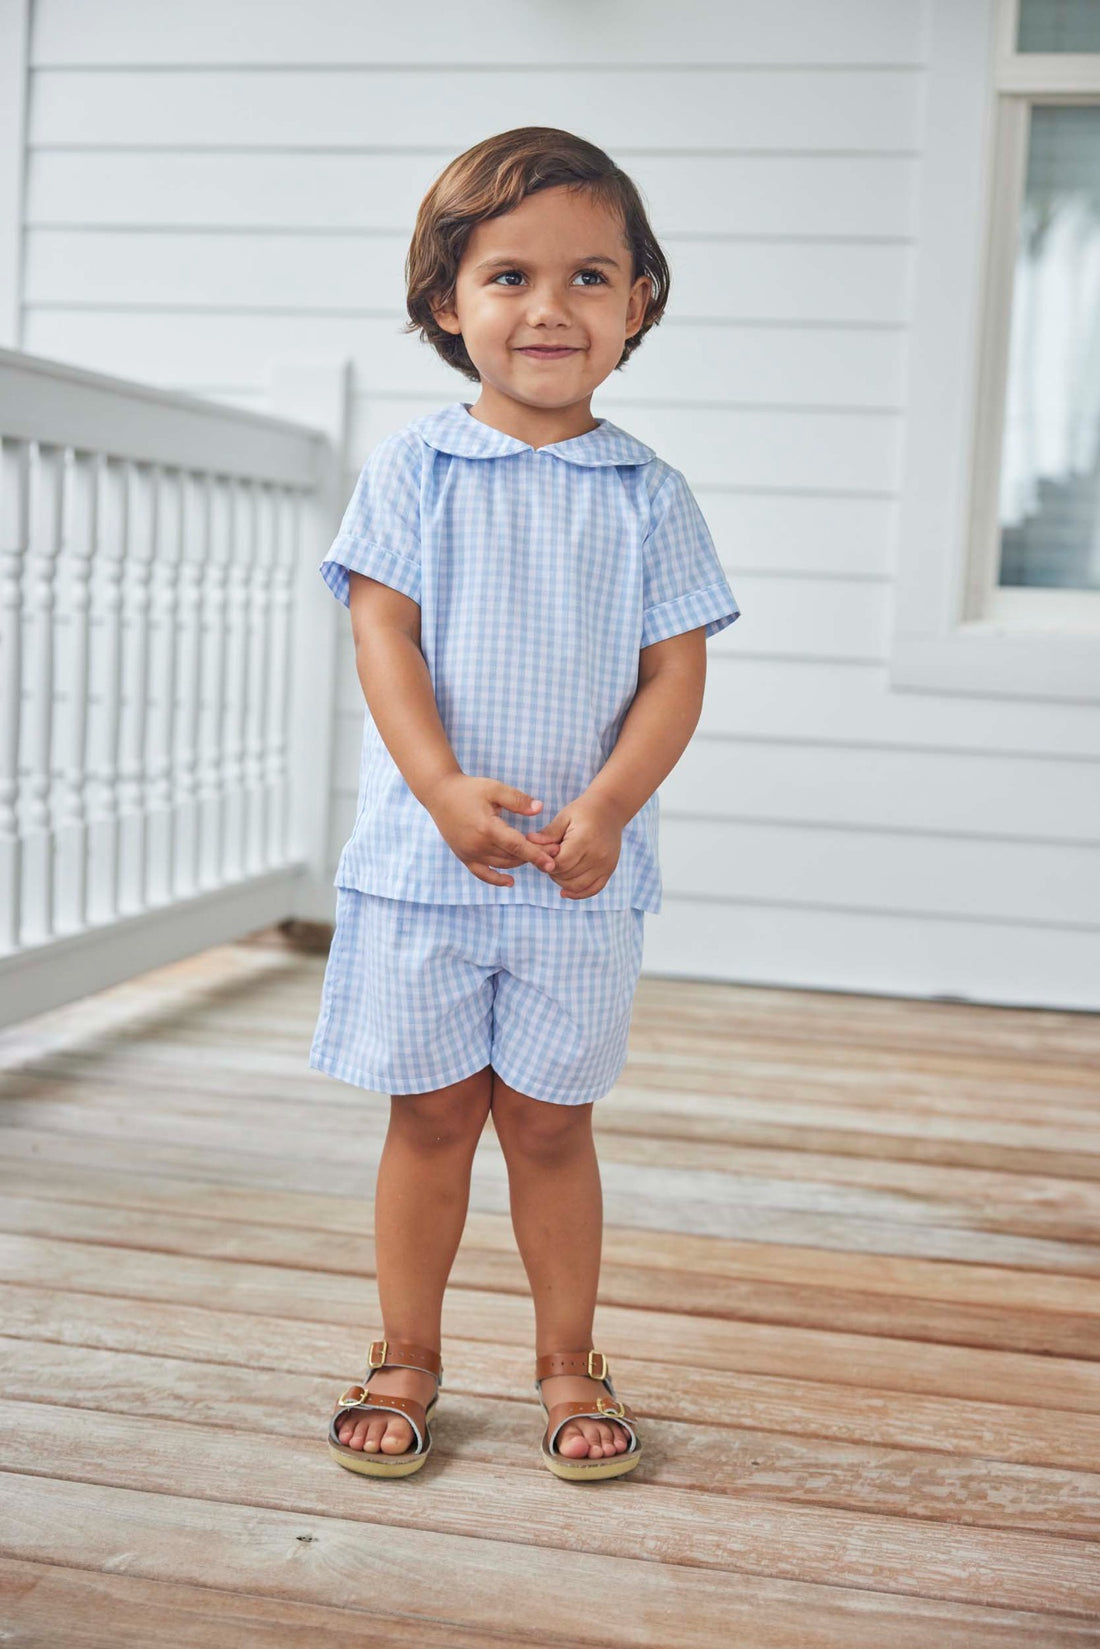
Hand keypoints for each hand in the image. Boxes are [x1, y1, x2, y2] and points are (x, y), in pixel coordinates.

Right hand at [427, 774, 561, 887]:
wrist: (439, 794)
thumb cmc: (469, 789)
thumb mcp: (494, 788)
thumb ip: (517, 799)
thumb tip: (539, 809)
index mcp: (487, 827)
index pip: (516, 845)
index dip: (536, 854)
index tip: (552, 862)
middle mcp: (478, 845)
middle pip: (512, 856)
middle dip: (534, 856)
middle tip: (554, 852)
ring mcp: (469, 853)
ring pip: (502, 864)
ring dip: (520, 863)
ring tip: (538, 857)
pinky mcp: (464, 856)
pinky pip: (482, 874)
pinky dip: (496, 880)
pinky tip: (510, 882)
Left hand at [526, 792, 624, 899]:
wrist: (610, 809)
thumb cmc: (583, 812)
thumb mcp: (563, 817)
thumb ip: (547, 834)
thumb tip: (528, 842)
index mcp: (585, 840)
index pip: (560, 863)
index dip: (546, 862)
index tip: (542, 854)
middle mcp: (597, 855)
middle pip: (567, 876)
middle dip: (552, 871)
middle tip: (548, 859)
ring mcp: (605, 865)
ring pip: (577, 886)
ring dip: (561, 882)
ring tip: (558, 868)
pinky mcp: (609, 870)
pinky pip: (592, 890)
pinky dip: (577, 893)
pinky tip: (565, 891)